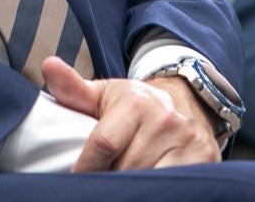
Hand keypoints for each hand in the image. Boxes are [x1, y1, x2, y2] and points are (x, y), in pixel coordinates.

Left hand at [43, 57, 220, 171]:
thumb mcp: (106, 95)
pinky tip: (146, 184)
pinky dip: (155, 188)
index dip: (86, 167)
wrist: (186, 103)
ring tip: (122, 181)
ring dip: (132, 185)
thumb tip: (48, 66)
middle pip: (125, 168)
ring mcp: (187, 142)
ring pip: (148, 180)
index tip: (76, 178)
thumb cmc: (136, 105)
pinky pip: (172, 185)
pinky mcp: (205, 161)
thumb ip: (74, 90)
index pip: (104, 144)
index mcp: (136, 102)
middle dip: (109, 177)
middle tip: (101, 178)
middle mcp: (165, 120)